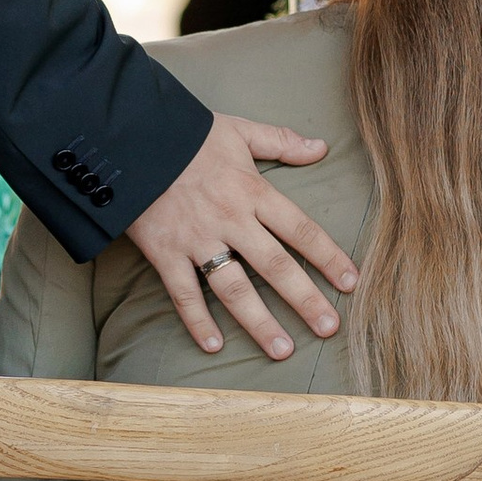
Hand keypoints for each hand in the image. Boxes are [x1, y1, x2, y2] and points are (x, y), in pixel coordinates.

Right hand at [131, 115, 359, 361]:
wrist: (130, 138)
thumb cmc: (186, 134)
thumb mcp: (239, 131)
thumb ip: (281, 141)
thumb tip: (321, 147)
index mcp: (252, 191)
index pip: (300, 229)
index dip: (328, 257)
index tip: (351, 282)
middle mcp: (230, 220)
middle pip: (275, 266)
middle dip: (305, 299)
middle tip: (329, 327)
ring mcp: (197, 239)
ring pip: (233, 288)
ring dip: (259, 321)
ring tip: (283, 350)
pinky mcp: (165, 252)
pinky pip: (183, 292)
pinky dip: (197, 320)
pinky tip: (214, 346)